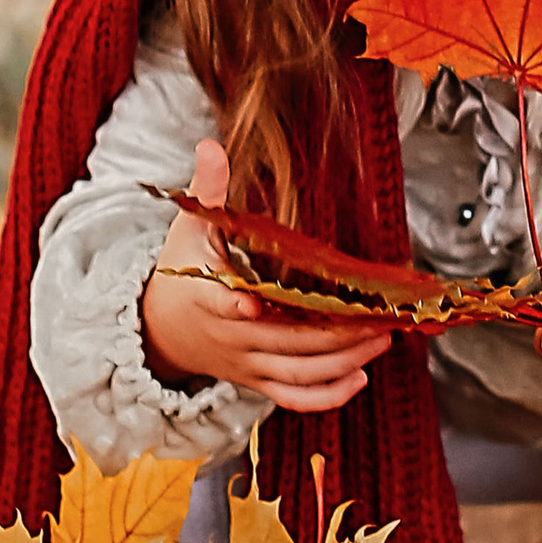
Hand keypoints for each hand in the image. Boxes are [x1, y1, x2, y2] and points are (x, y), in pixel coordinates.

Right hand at [141, 138, 392, 413]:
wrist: (160, 330)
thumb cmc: (181, 271)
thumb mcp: (189, 228)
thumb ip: (207, 189)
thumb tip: (210, 144)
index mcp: (207, 296)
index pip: (219, 303)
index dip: (233, 305)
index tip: (250, 302)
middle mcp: (231, 336)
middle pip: (283, 342)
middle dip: (332, 335)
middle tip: (375, 319)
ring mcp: (246, 363)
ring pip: (296, 372)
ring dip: (341, 361)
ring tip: (380, 340)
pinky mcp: (257, 381)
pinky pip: (293, 397)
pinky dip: (326, 395)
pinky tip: (359, 377)